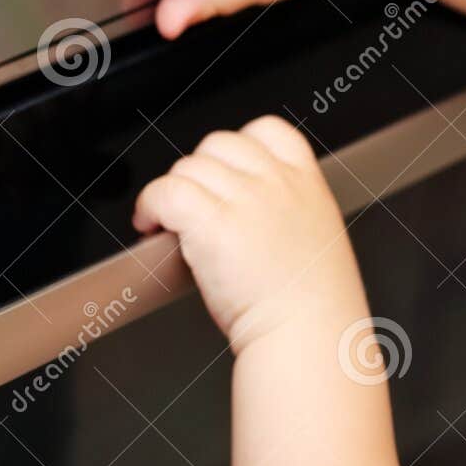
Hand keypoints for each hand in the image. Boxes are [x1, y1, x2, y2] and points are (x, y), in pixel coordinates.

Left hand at [133, 116, 364, 353]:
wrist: (308, 335)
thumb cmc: (313, 306)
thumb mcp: (317, 237)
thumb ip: (288, 207)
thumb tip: (246, 202)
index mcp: (306, 182)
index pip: (267, 130)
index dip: (238, 147)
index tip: (226, 172)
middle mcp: (275, 182)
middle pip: (219, 145)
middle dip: (200, 173)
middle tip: (195, 206)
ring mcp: (245, 198)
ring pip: (188, 167)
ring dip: (171, 192)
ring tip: (169, 222)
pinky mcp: (211, 222)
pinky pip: (164, 191)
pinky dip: (149, 206)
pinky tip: (150, 226)